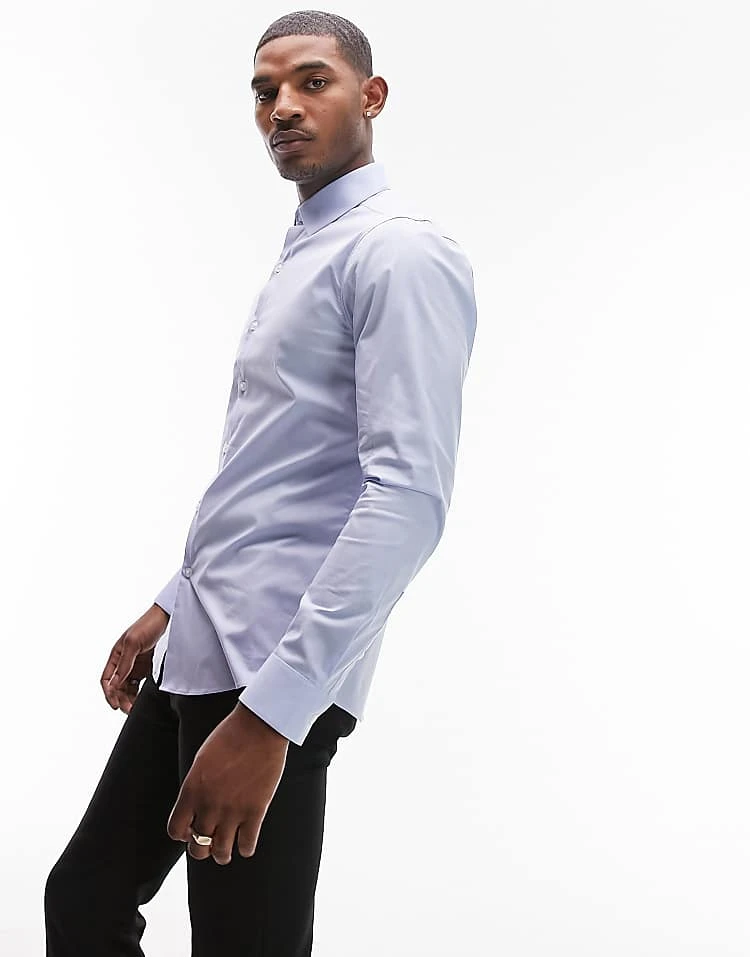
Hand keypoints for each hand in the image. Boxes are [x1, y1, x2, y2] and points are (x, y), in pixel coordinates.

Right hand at [101, 604, 168, 713]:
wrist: (164, 618)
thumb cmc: (146, 626)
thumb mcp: (133, 644)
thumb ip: (124, 664)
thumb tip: (113, 684)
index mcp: (115, 655)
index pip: (106, 679)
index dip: (109, 693)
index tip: (115, 705)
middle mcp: (123, 661)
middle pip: (116, 686)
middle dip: (120, 699)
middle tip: (129, 710)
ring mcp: (134, 665)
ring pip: (127, 687)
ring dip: (129, 698)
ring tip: (134, 707)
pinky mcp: (145, 666)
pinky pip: (138, 683)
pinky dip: (138, 692)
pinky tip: (141, 699)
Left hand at [167, 703, 288, 864]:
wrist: (258, 727)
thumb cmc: (229, 736)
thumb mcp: (201, 761)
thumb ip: (196, 787)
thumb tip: (197, 806)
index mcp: (191, 791)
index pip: (176, 830)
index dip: (183, 834)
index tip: (191, 830)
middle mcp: (209, 805)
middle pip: (197, 848)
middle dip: (201, 849)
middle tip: (209, 843)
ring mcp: (233, 811)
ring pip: (221, 852)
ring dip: (222, 854)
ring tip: (226, 850)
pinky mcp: (256, 811)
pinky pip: (247, 845)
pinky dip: (246, 848)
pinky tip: (246, 842)